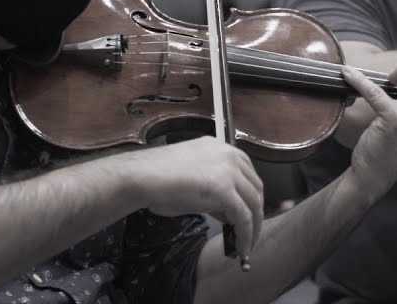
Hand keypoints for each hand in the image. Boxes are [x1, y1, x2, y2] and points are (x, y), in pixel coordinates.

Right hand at [121, 137, 263, 259]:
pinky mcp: (224, 190)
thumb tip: (227, 211)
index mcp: (220, 147)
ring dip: (253, 228)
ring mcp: (229, 171)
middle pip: (255, 188)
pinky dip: (246, 236)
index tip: (249, 215)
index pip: (248, 173)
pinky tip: (241, 249)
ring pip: (254, 204)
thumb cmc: (157, 179)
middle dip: (255, 213)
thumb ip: (214, 190)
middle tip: (249, 234)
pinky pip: (244, 217)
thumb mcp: (193, 178)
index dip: (250, 197)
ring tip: (246, 246)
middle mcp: (229, 155)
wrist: (140, 177)